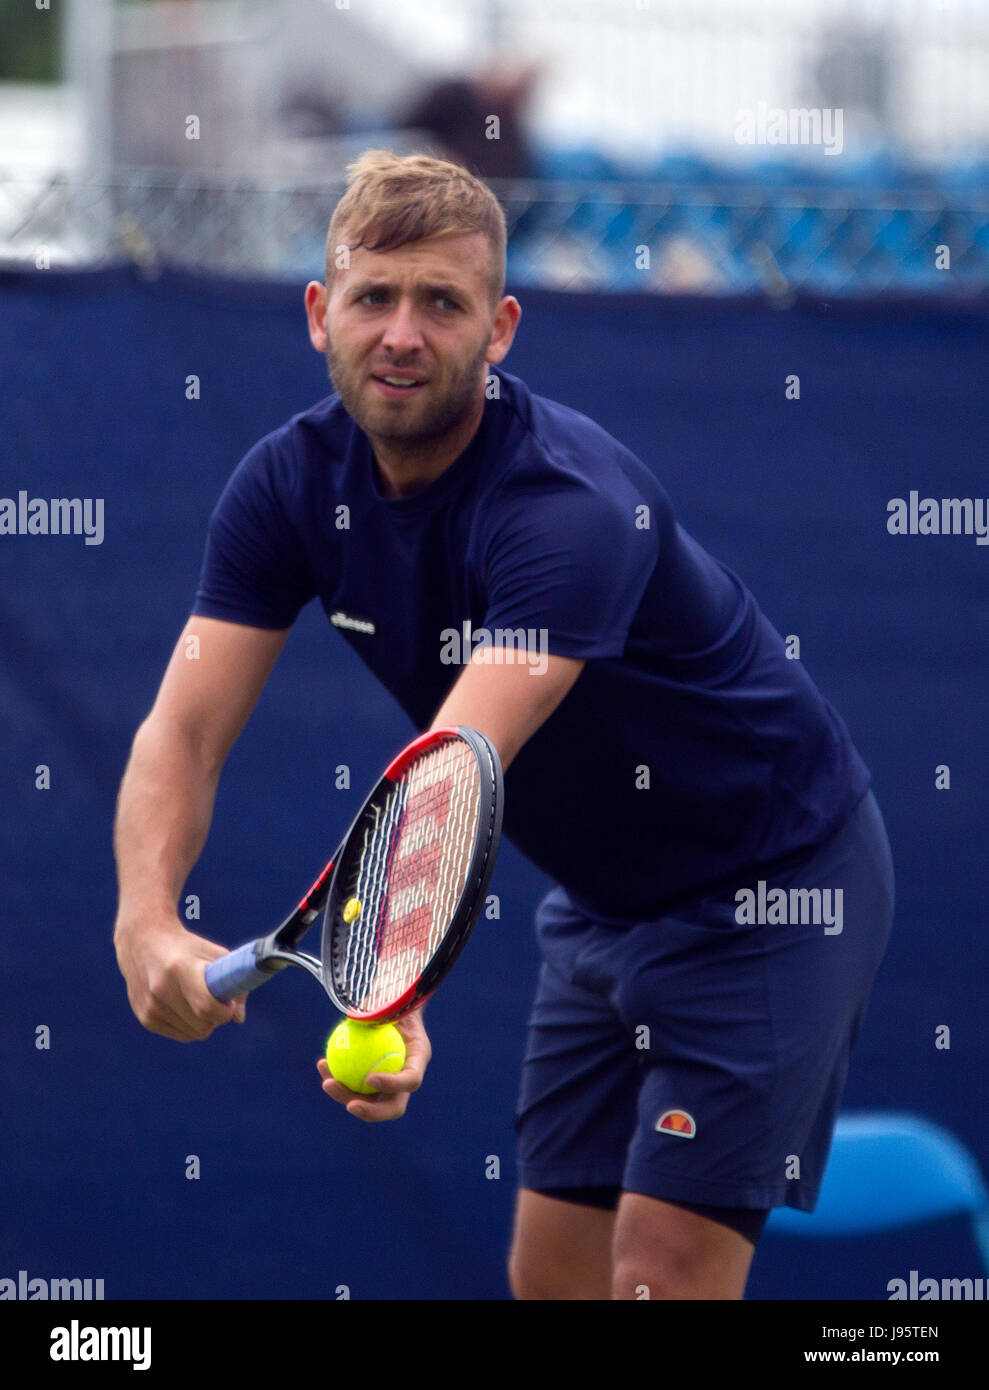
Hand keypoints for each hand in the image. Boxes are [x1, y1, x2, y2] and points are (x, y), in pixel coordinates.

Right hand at [114, 911, 246, 1041]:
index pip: (206, 1007)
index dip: (224, 1010)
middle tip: (216, 1001)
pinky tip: (185, 1005)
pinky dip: (190, 1026)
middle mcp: (161, 989)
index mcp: (181, 968)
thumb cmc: (187, 948)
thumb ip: (233, 984)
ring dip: (203, 1023)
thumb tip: (238, 1018)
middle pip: (202, 1026)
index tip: (228, 1002)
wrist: (143, 941)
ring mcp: (151, 1006)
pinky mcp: (145, 1018)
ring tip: (199, 999)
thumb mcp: (214, 954)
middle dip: (216, 1017)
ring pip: (194, 1034)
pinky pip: (181, 1035)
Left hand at [316, 1008, 430, 1121]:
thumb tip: (360, 1017)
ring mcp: (387, 1081)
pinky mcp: (369, 1080)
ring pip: (368, 1101)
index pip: (411, 1080)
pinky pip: (352, 1085)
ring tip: (327, 1081)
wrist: (386, 999)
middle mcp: (405, 1075)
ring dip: (344, 1095)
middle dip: (371, 1112)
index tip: (369, 1078)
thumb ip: (379, 1008)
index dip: (393, 1084)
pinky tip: (322, 1064)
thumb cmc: (389, 994)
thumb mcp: (389, 997)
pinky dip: (338, 1077)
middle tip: (350, 1105)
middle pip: (393, 1106)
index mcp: (418, 1057)